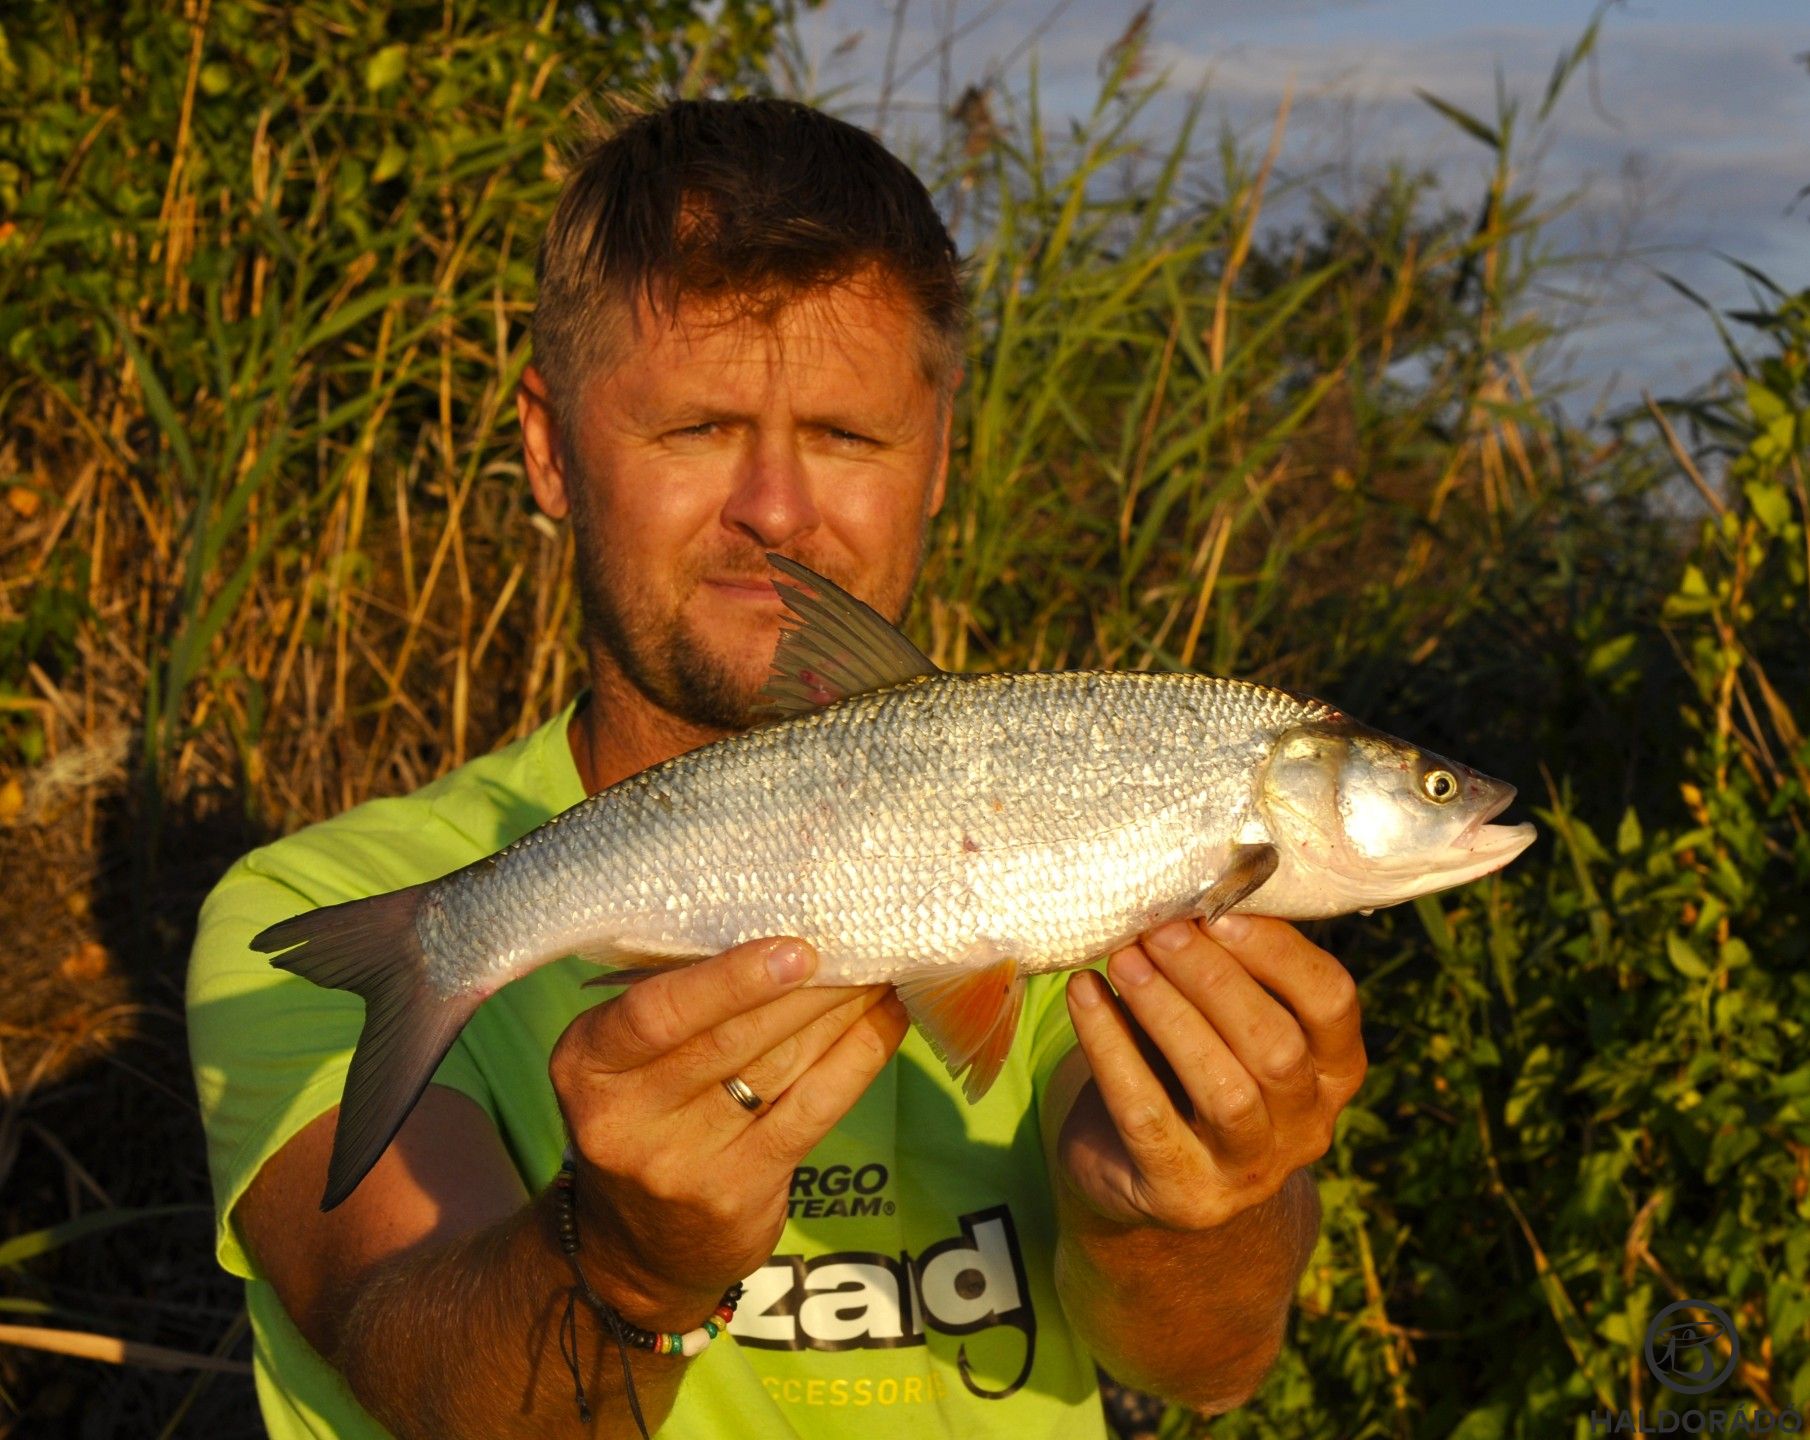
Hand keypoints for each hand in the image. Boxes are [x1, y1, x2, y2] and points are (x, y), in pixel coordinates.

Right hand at [549, 937, 907, 1328]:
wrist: (638, 1253)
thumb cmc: (646, 1120)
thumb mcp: (627, 1065)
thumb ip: (680, 1007)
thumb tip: (781, 929)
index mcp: (588, 1062)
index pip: (655, 1012)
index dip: (729, 979)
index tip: (797, 947)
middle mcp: (623, 1117)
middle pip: (729, 1038)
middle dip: (805, 987)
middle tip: (861, 943)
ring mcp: (679, 1163)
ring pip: (778, 1069)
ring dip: (839, 1013)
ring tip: (879, 969)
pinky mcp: (735, 1193)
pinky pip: (811, 1111)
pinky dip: (857, 1059)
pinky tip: (886, 1021)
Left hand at [1056, 915, 1364, 1231]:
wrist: (1143, 1174)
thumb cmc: (1186, 1065)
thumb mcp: (1222, 1021)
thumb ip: (1223, 969)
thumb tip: (1184, 894)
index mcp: (1333, 1069)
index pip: (1332, 1003)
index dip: (1279, 953)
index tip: (1220, 909)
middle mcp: (1307, 1126)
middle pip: (1276, 1048)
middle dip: (1214, 979)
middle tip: (1158, 930)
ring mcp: (1251, 1171)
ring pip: (1225, 1090)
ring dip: (1168, 1014)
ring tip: (1123, 960)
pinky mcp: (1186, 1197)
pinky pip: (1147, 1118)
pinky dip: (1110, 1050)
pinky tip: (1083, 996)